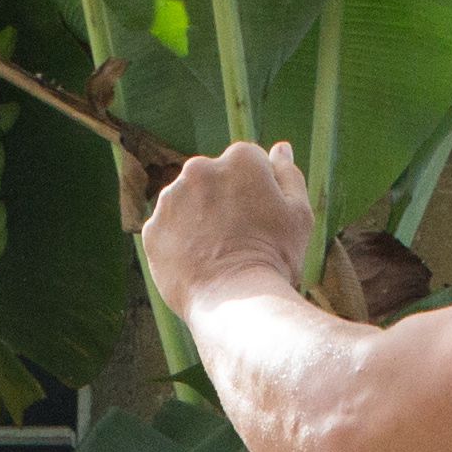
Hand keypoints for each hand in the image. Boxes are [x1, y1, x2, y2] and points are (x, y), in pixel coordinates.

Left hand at [138, 142, 321, 318]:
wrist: (237, 303)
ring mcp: (171, 199)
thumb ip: (289, 175)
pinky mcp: (152, 229)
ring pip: (188, 204)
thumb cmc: (275, 257)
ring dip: (200, 221)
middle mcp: (200, 168)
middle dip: (225, 202)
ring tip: (218, 255)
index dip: (259, 194)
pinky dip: (181, 245)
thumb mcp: (298, 214)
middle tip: (240, 240)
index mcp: (240, 158)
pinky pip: (168, 232)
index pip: (249, 165)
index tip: (263, 221)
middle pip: (214, 181)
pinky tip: (199, 265)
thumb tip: (281, 149)